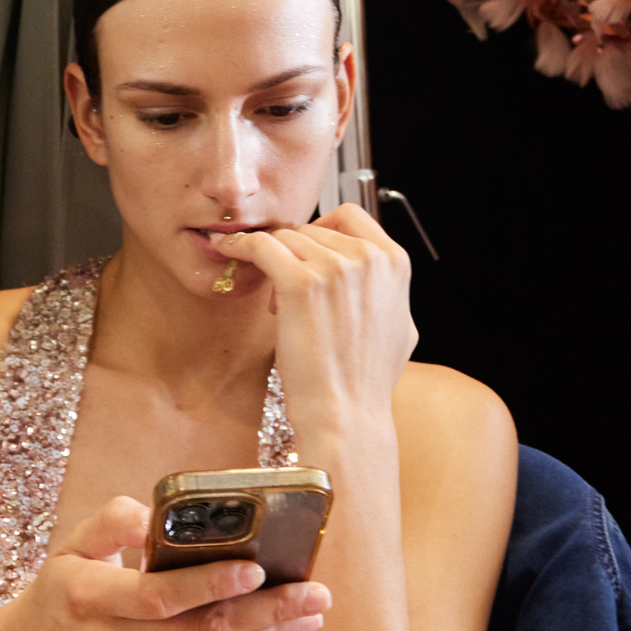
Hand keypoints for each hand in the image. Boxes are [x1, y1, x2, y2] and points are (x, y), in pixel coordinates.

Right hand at [0, 497, 328, 630]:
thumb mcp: (72, 545)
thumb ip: (113, 521)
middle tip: (316, 593)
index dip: (211, 583)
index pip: (159, 595)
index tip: (258, 566)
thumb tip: (155, 516)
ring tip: (310, 615)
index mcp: (88, 598)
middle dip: (266, 612)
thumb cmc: (61, 593)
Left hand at [212, 204, 415, 450]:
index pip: (350, 217)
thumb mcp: (400, 326)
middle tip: (288, 291)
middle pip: (313, 229)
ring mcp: (334, 267)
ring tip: (276, 301)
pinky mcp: (299, 282)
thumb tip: (375, 277)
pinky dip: (241, 246)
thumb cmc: (367, 381)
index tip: (306, 249)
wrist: (346, 414)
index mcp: (394, 262)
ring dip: (274, 261)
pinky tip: (230, 252)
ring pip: (286, 238)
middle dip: (297, 255)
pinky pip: (260, 245)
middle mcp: (368, 257)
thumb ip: (387, 291)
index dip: (323, 229)